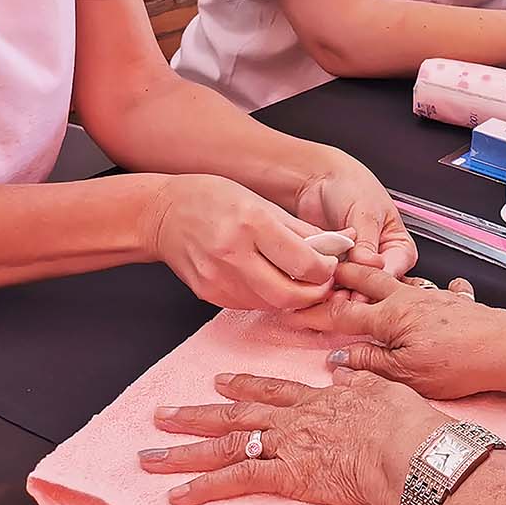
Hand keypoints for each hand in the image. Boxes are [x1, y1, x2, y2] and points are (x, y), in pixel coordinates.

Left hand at [143, 369, 446, 504]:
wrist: (402, 445)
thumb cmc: (400, 421)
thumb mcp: (381, 388)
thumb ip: (357, 381)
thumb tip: (344, 372)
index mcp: (315, 400)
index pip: (270, 391)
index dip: (242, 386)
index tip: (220, 382)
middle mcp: (292, 420)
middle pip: (234, 416)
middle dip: (194, 415)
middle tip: (162, 414)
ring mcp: (285, 446)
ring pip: (224, 445)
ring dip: (183, 451)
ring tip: (150, 456)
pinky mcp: (285, 474)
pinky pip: (235, 480)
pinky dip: (204, 487)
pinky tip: (177, 495)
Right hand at [149, 175, 335, 311]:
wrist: (163, 214)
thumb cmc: (215, 199)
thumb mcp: (263, 203)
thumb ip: (302, 230)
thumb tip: (342, 244)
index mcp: (252, 224)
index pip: (303, 263)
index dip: (326, 270)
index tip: (331, 264)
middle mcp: (233, 255)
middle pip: (289, 295)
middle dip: (314, 294)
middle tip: (322, 282)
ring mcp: (218, 279)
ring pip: (271, 304)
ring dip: (292, 297)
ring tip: (298, 278)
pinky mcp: (209, 294)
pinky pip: (250, 304)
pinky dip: (267, 297)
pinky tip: (269, 279)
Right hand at [291, 263, 505, 400]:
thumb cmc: (457, 363)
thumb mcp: (404, 374)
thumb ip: (369, 363)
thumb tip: (337, 358)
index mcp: (389, 316)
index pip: (342, 313)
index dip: (315, 312)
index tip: (293, 310)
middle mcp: (409, 299)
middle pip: (368, 282)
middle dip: (344, 274)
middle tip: (323, 268)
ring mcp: (434, 297)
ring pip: (401, 281)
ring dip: (382, 276)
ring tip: (369, 272)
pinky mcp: (458, 303)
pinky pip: (445, 290)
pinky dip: (442, 288)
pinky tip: (450, 288)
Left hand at [295, 156, 418, 280]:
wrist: (315, 179)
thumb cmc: (348, 186)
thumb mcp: (364, 212)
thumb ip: (367, 242)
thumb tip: (371, 265)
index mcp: (398, 246)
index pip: (393, 273)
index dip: (375, 282)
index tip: (358, 289)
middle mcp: (380, 260)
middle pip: (373, 288)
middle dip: (355, 291)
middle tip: (338, 292)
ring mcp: (356, 266)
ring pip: (351, 290)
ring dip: (337, 291)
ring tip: (325, 286)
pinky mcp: (334, 269)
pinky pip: (331, 284)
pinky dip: (324, 285)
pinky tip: (316, 281)